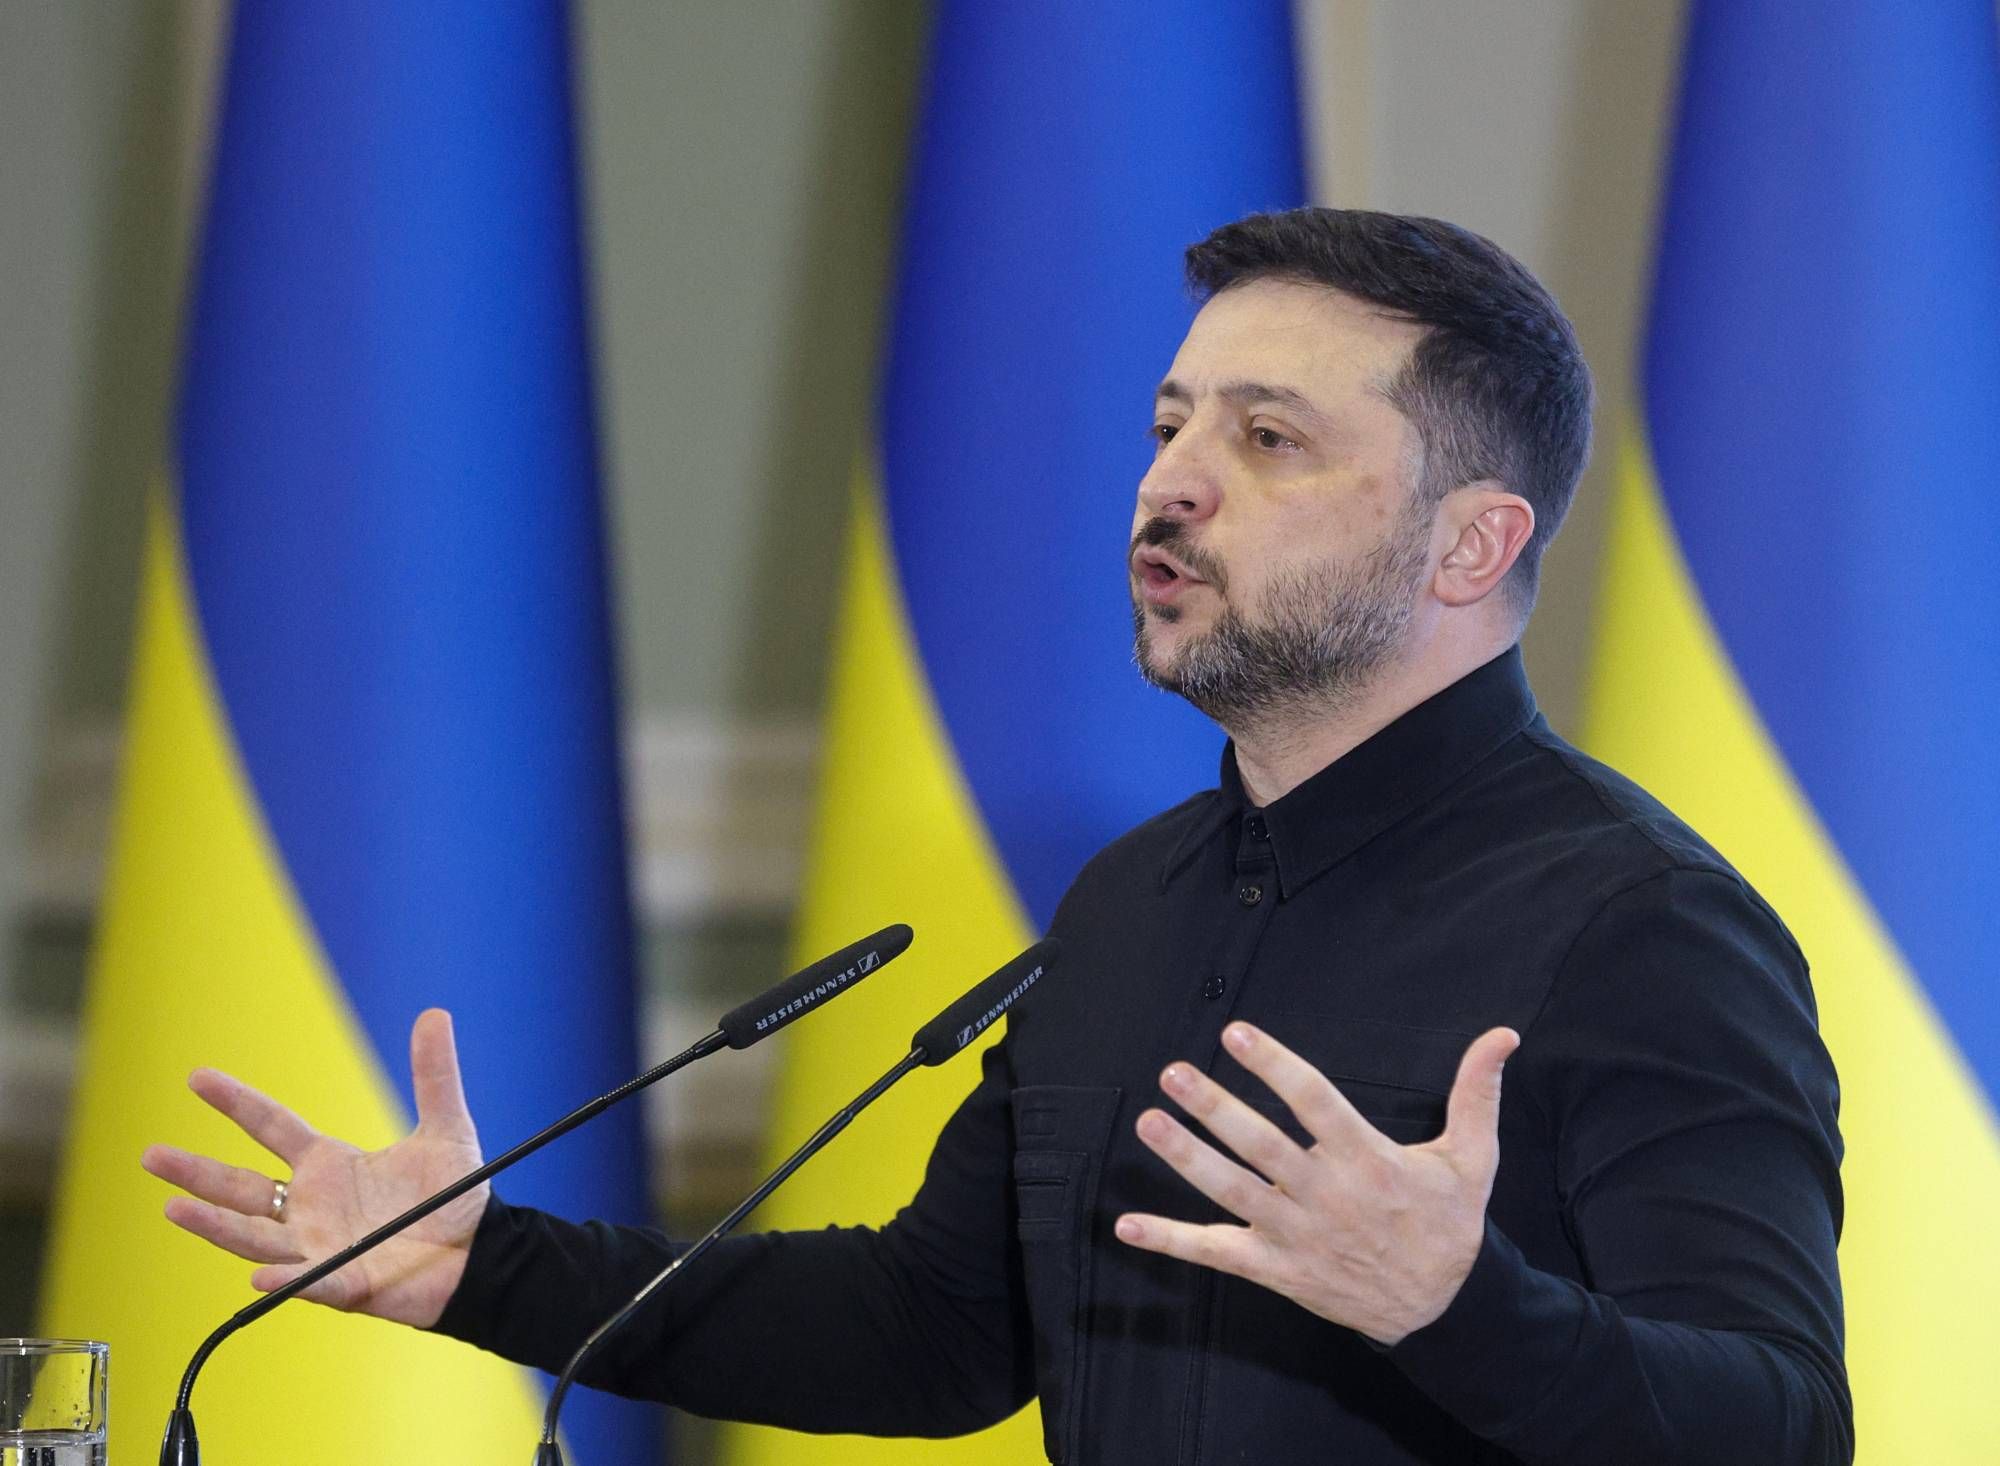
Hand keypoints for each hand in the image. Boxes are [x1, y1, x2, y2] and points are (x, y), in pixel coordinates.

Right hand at [140, 1008, 485, 1327]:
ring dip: (216, 1225)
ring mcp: (321, 1247)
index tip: (197, 1078)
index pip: (272, 1126)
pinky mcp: (345, 1282)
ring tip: (174, 1208)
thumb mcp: (447, 1129)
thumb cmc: (455, 1197)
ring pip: (255, 1237)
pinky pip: (309, 1280)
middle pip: (242, 1187)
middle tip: (150, 1156)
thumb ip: (435, 1075)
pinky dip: (285, 1278)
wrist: (480, 1254)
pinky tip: (257, 1273)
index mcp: (330, 1165)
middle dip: (196, 1173)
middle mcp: (314, 1206)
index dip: (236, 1102)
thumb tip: (436, 1015)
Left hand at [1114, 1020, 1518, 1345]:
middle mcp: (1325, 1196)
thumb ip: (1477, 1093)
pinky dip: (1171, 1241)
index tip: (1236, 1033)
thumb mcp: (1473, 1158)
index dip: (1274, 1066)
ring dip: (1185, 1159)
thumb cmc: (1450, 1223)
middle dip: (1214, 1108)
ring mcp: (1295, 1235)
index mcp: (1368, 1161)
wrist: (1444, 1309)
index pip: (1313, 1102)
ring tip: (1148, 1122)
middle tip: (1174, 1072)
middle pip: (1261, 1146)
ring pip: (1231, 1193)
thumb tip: (1503, 1036)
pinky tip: (1127, 1226)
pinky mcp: (1275, 1268)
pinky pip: (1216, 1254)